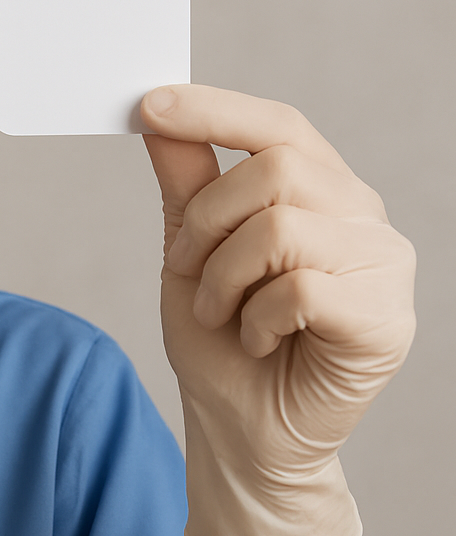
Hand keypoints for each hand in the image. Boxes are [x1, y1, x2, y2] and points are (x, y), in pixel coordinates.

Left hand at [141, 84, 414, 535]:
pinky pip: (300, 288)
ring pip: (282, 228)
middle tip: (188, 268)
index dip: (215, 109)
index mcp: (320, 189)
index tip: (148, 105)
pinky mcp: (387, 318)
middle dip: (206, 221)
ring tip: (222, 313)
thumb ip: (185, 181)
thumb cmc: (221, 339)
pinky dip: (255, 318)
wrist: (243, 430)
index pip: (279, 126)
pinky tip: (258, 340)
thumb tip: (157, 110)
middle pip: (275, 170)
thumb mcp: (187, 251)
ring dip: (224, 277)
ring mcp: (384, 264)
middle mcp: (361, 216)